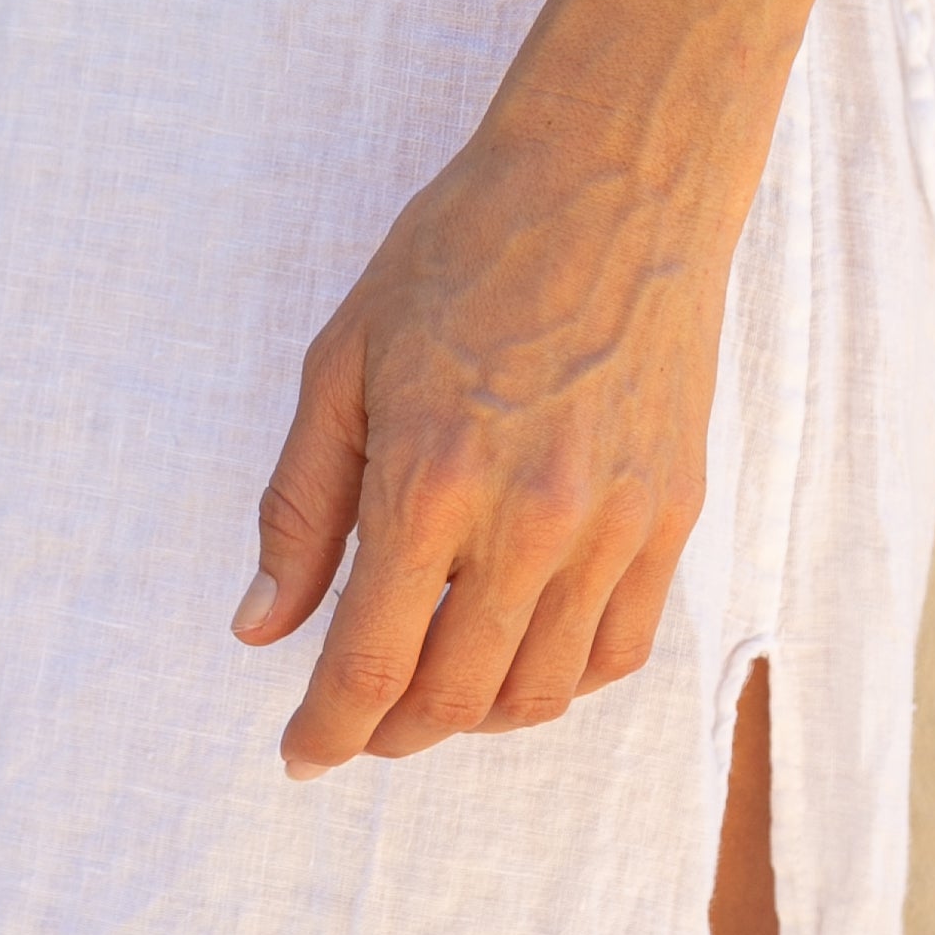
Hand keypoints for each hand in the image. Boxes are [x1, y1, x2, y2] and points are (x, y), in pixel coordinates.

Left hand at [230, 100, 749, 775]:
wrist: (613, 178)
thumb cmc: (463, 250)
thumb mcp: (344, 362)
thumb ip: (301, 506)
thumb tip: (261, 630)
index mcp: (431, 478)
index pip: (369, 663)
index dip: (324, 732)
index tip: (298, 755)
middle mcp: (530, 519)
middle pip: (452, 697)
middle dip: (387, 733)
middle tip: (355, 723)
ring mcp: (616, 522)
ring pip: (540, 692)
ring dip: (471, 714)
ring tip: (431, 684)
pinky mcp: (674, 512)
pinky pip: (618, 649)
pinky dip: (560, 679)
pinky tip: (517, 649)